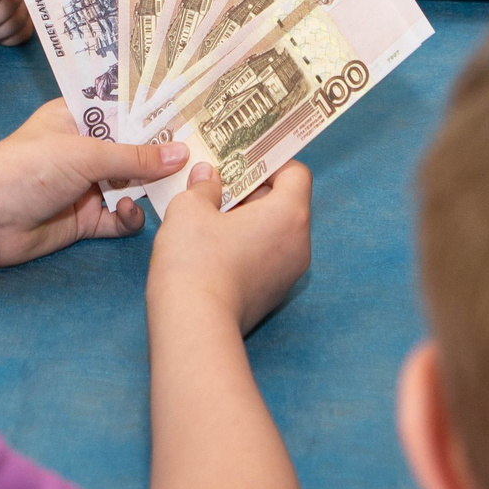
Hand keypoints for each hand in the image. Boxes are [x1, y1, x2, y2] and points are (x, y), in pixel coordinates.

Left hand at [0, 100, 188, 268]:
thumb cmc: (25, 169)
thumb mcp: (84, 154)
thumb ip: (135, 156)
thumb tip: (183, 153)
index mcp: (80, 117)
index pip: (128, 109)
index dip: (159, 112)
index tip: (197, 111)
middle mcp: (87, 149)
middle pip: (137, 149)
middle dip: (165, 154)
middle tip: (203, 155)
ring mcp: (87, 185)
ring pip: (134, 184)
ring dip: (152, 187)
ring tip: (177, 187)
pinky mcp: (86, 220)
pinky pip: (121, 217)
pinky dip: (130, 216)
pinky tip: (127, 211)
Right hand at [147, 160, 311, 334]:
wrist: (194, 326)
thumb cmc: (195, 260)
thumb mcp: (190, 208)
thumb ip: (203, 186)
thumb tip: (209, 177)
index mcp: (289, 214)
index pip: (296, 173)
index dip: (268, 162)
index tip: (239, 162)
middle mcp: (299, 244)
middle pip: (286, 203)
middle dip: (252, 191)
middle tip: (217, 186)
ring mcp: (288, 274)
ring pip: (275, 232)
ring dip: (247, 220)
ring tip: (210, 217)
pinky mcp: (272, 296)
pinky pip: (267, 258)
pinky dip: (246, 246)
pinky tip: (212, 248)